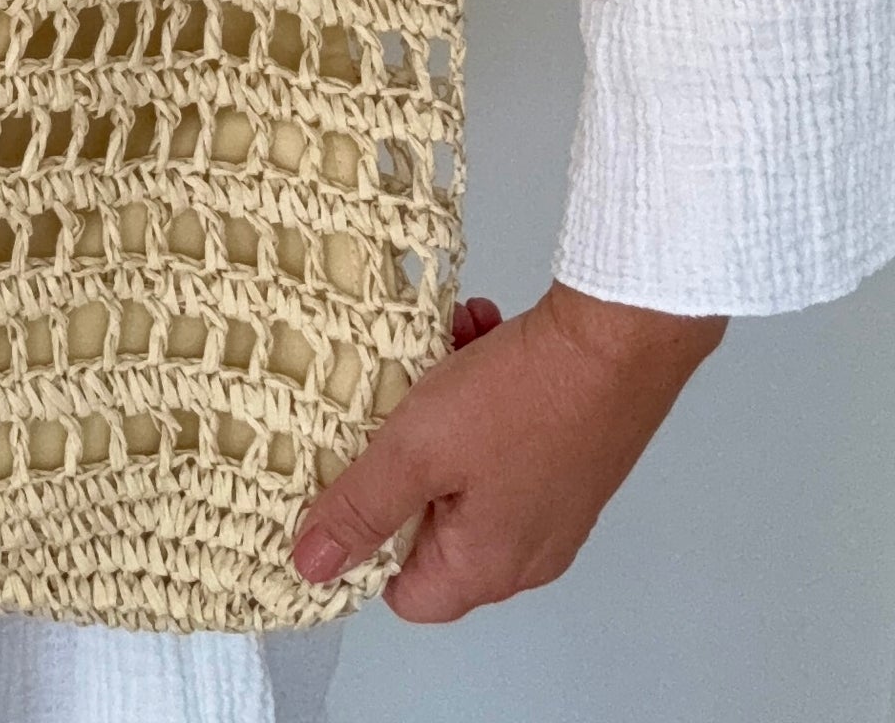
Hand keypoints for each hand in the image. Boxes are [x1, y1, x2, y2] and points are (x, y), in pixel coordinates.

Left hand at [290, 282, 725, 621]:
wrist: (616, 338)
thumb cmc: (518, 400)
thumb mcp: (416, 450)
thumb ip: (362, 507)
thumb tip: (311, 565)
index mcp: (487, 566)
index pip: (405, 593)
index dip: (365, 543)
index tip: (341, 481)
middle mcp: (526, 550)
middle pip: (430, 521)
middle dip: (402, 455)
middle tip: (389, 401)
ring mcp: (551, 502)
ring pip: (462, 464)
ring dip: (440, 407)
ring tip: (440, 347)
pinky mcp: (565, 455)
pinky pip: (501, 434)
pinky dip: (480, 390)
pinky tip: (475, 333)